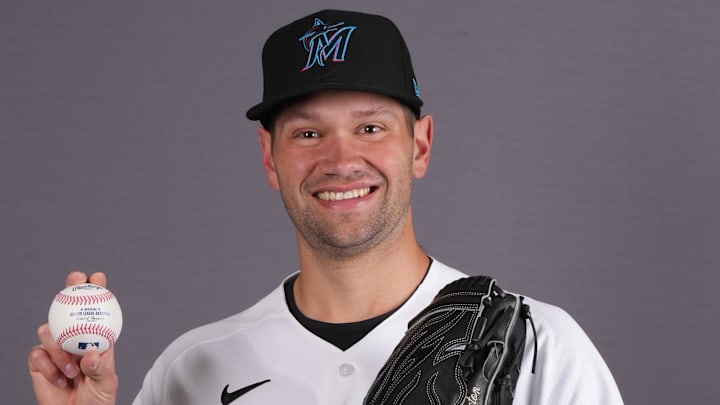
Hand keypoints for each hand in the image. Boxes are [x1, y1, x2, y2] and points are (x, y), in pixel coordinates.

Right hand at [28, 272, 117, 404]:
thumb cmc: (97, 399)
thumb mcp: (106, 383)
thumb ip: (100, 368)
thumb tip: (90, 354)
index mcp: (96, 337)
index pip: (96, 309)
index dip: (96, 289)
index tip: (98, 277)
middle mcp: (74, 338)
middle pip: (67, 307)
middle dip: (69, 289)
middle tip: (73, 283)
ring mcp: (54, 349)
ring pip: (48, 331)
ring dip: (59, 351)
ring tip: (72, 372)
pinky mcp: (38, 362)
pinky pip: (36, 354)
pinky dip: (49, 367)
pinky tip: (60, 380)